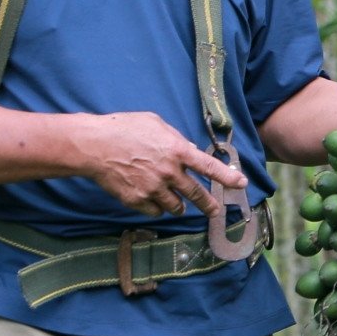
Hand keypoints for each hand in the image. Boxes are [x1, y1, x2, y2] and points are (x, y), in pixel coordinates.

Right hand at [72, 112, 247, 218]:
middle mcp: (169, 172)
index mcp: (177, 150)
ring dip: (179, 205)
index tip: (241, 184)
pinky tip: (151, 198)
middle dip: (209, 205)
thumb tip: (186, 149)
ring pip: (176, 207)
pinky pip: (155, 212)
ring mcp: (153, 188)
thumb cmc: (125, 128)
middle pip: (197, 195)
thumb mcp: (156, 123)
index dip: (228, 177)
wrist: (95, 146)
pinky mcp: (137, 200)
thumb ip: (175, 138)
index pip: (209, 167)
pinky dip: (156, 208)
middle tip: (214, 210)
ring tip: (175, 200)